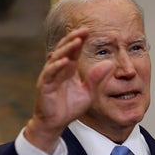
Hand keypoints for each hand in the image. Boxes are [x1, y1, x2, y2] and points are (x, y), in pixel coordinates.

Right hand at [25, 28, 111, 152]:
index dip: (80, 40)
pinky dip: (57, 66)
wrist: (56, 123)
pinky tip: (66, 61)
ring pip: (57, 57)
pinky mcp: (44, 86)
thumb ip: (97, 78)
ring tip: (77, 41)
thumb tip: (110, 63)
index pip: (73, 50)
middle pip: (64, 49)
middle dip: (74, 39)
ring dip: (67, 49)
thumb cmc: (69, 107)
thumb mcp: (89, 92)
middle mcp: (58, 69)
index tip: (89, 31)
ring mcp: (49, 76)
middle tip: (84, 30)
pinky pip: (50, 73)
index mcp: (68, 69)